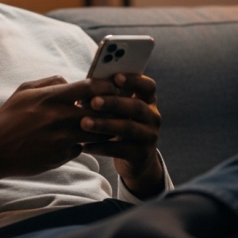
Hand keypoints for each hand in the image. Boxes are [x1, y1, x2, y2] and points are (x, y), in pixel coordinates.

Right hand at [0, 76, 118, 191]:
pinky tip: (79, 141)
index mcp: (52, 97)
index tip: (114, 86)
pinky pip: (81, 148)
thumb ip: (50, 82)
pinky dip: (83, 144)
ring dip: (103, 129)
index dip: (107, 86)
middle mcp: (60, 118)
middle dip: (113, 108)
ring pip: (97, 133)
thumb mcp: (23, 91)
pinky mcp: (61, 156)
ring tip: (104, 125)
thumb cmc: (8, 118)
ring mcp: (62, 139)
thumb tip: (70, 80)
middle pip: (101, 111)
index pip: (91, 87)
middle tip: (118, 107)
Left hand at [81, 73, 164, 198]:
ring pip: (128, 128)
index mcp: (148, 101)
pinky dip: (101, 147)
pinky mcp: (141, 155)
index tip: (116, 78)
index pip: (148, 86)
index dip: (134, 80)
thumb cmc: (121, 125)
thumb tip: (84, 84)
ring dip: (105, 124)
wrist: (137, 160)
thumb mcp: (121, 111)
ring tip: (84, 123)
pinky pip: (120, 150)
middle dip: (114, 103)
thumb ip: (110, 97)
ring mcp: (149, 137)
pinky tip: (84, 145)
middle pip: (136, 107)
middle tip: (93, 102)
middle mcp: (153, 117)